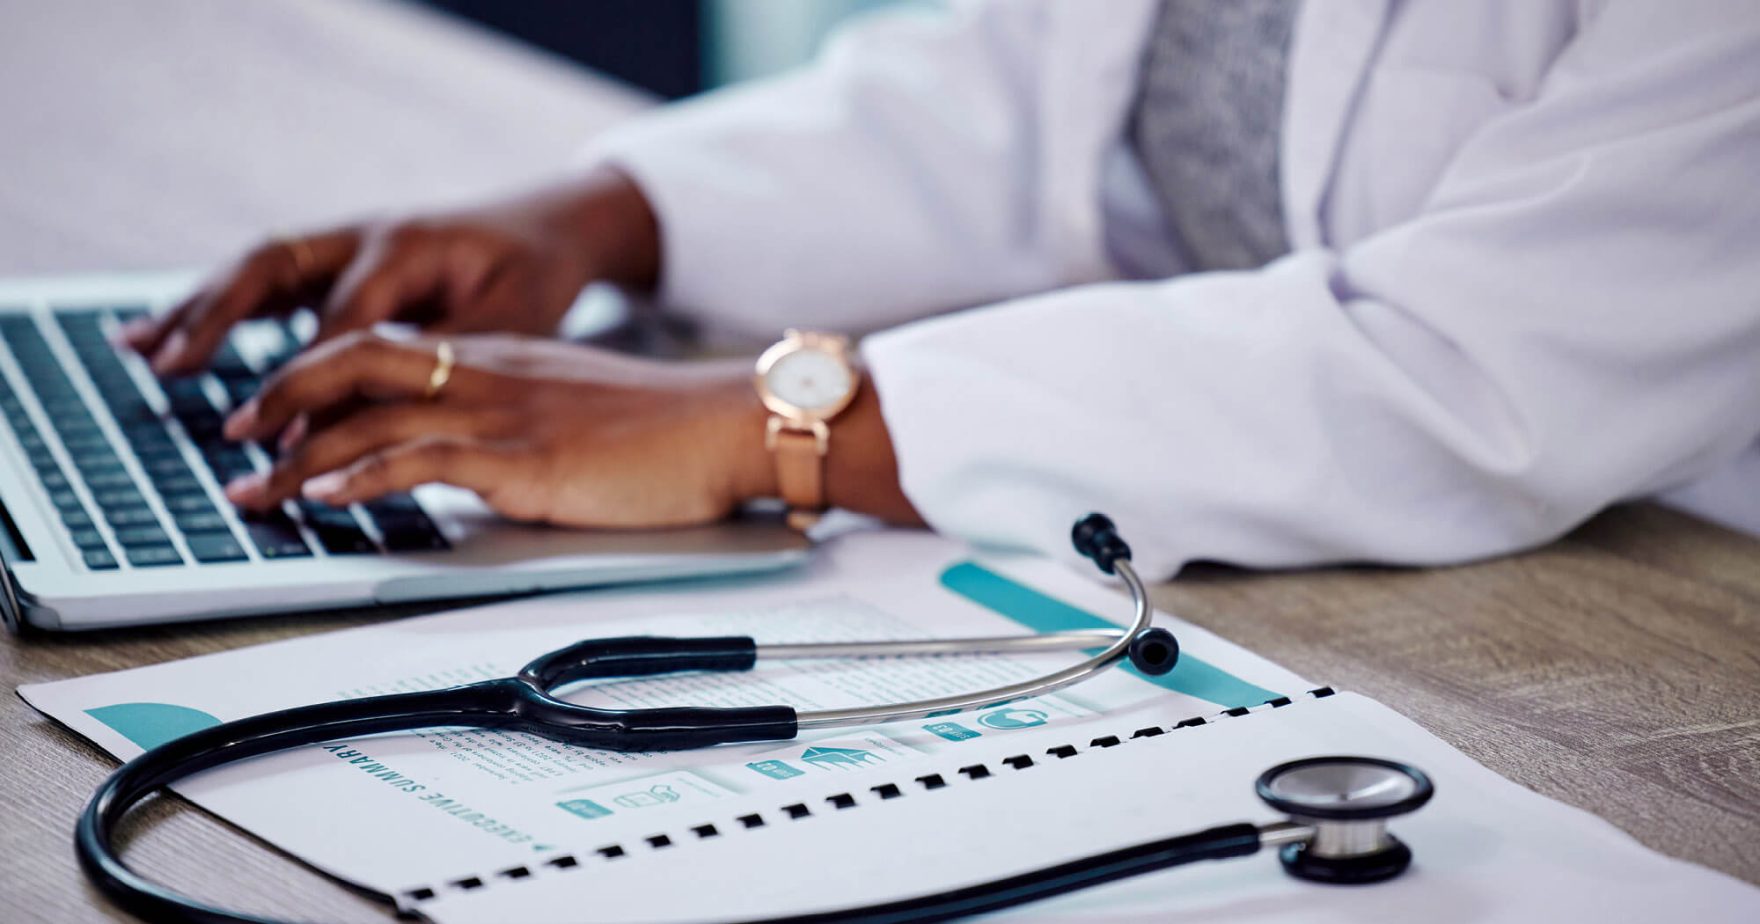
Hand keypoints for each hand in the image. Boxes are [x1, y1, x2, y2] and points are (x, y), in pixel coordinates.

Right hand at [119, 168, 660, 374]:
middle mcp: (365, 233)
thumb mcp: (506, 323)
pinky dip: (218, 306)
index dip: (312, 378)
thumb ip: (440, 364)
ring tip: (138, 348)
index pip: (343, 320)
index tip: (281, 434)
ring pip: (257, 268)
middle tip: (170, 365)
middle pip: (273, 267)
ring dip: (197, 307)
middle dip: (218, 317)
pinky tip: (169, 337)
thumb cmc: (533, 277)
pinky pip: (268, 279)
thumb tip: (371, 416)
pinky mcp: (338, 258)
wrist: (549, 227)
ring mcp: (346, 240)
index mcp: (408, 245)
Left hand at [221, 333, 775, 527]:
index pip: (381, 346)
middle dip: (277, 396)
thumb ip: (519, 422)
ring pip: (368, 414)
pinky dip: (358, 478)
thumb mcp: (576, 408)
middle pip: (352, 359)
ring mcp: (502, 413)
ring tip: (251, 490)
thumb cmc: (668, 429)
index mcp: (500, 356)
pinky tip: (323, 498)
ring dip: (295, 454)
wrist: (727, 424)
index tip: (274, 411)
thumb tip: (474, 464)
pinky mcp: (523, 459)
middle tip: (232, 436)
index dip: (313, 374)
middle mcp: (488, 373)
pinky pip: (418, 459)